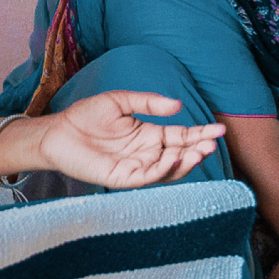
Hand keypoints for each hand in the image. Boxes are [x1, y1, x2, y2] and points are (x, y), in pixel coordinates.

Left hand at [37, 91, 224, 188]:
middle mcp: (147, 153)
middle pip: (180, 154)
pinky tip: (173, 158)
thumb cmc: (86, 116)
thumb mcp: (120, 101)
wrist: (58, 131)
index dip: (200, 133)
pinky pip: (147, 177)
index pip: (181, 136)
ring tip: (200, 152)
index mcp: (149, 135)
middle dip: (198, 149)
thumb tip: (178, 105)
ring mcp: (136, 167)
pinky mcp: (123, 177)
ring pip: (168, 170)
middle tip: (213, 142)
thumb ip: (148, 103)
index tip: (219, 129)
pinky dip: (163, 170)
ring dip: (186, 162)